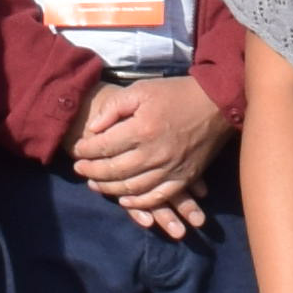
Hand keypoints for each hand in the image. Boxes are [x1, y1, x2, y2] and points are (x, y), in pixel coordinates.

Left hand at [70, 76, 234, 233]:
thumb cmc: (175, 93)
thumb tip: (94, 129)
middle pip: (114, 171)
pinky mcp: (183, 177)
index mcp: (141, 130)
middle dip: (91, 171)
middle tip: (78, 169)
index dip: (85, 151)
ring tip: (94, 184)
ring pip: (131, 188)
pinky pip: (157, 197)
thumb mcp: (141, 90)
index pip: (103, 147)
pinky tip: (125, 200)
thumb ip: (114, 108)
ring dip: (109, 189)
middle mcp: (153, 153)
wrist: (216, 103)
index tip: (76, 150)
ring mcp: (169, 169)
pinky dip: (138, 202)